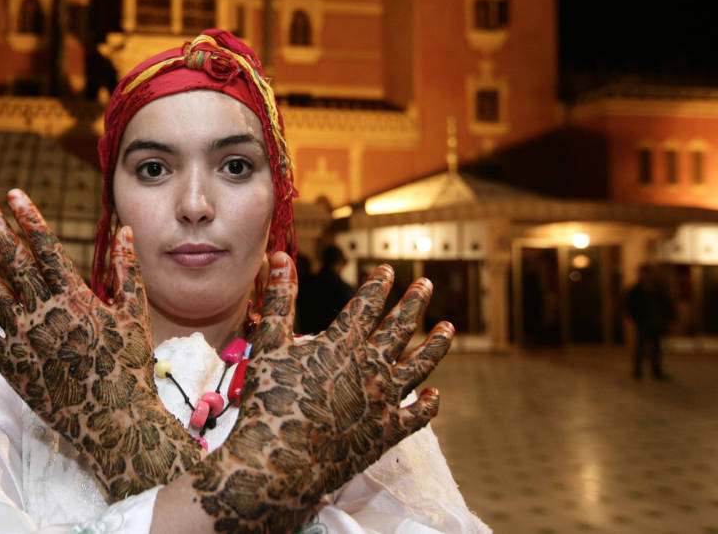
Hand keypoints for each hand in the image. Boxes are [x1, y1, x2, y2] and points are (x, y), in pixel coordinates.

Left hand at [0, 189, 200, 500]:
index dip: (28, 217)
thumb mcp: (135, 313)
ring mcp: (23, 340)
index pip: (46, 247)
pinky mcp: (10, 367)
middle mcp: (44, 314)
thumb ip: (127, 271)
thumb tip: (124, 231)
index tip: (13, 193)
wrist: (115, 421)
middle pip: (12, 260)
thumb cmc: (130, 366)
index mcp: (76, 297)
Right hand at [188, 252, 452, 531]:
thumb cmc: (269, 400)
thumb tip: (281, 255)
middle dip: (414, 303)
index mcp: (342, 343)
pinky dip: (429, 404)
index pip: (366, 305)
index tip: (388, 270)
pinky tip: (436, 395)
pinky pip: (417, 415)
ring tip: (448, 328)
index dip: (378, 285)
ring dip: (435, 345)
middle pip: (400, 328)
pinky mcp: (389, 432)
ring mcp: (384, 400)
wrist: (281, 461)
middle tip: (425, 285)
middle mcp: (370, 367)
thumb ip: (280, 299)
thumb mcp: (269, 343)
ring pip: (420, 366)